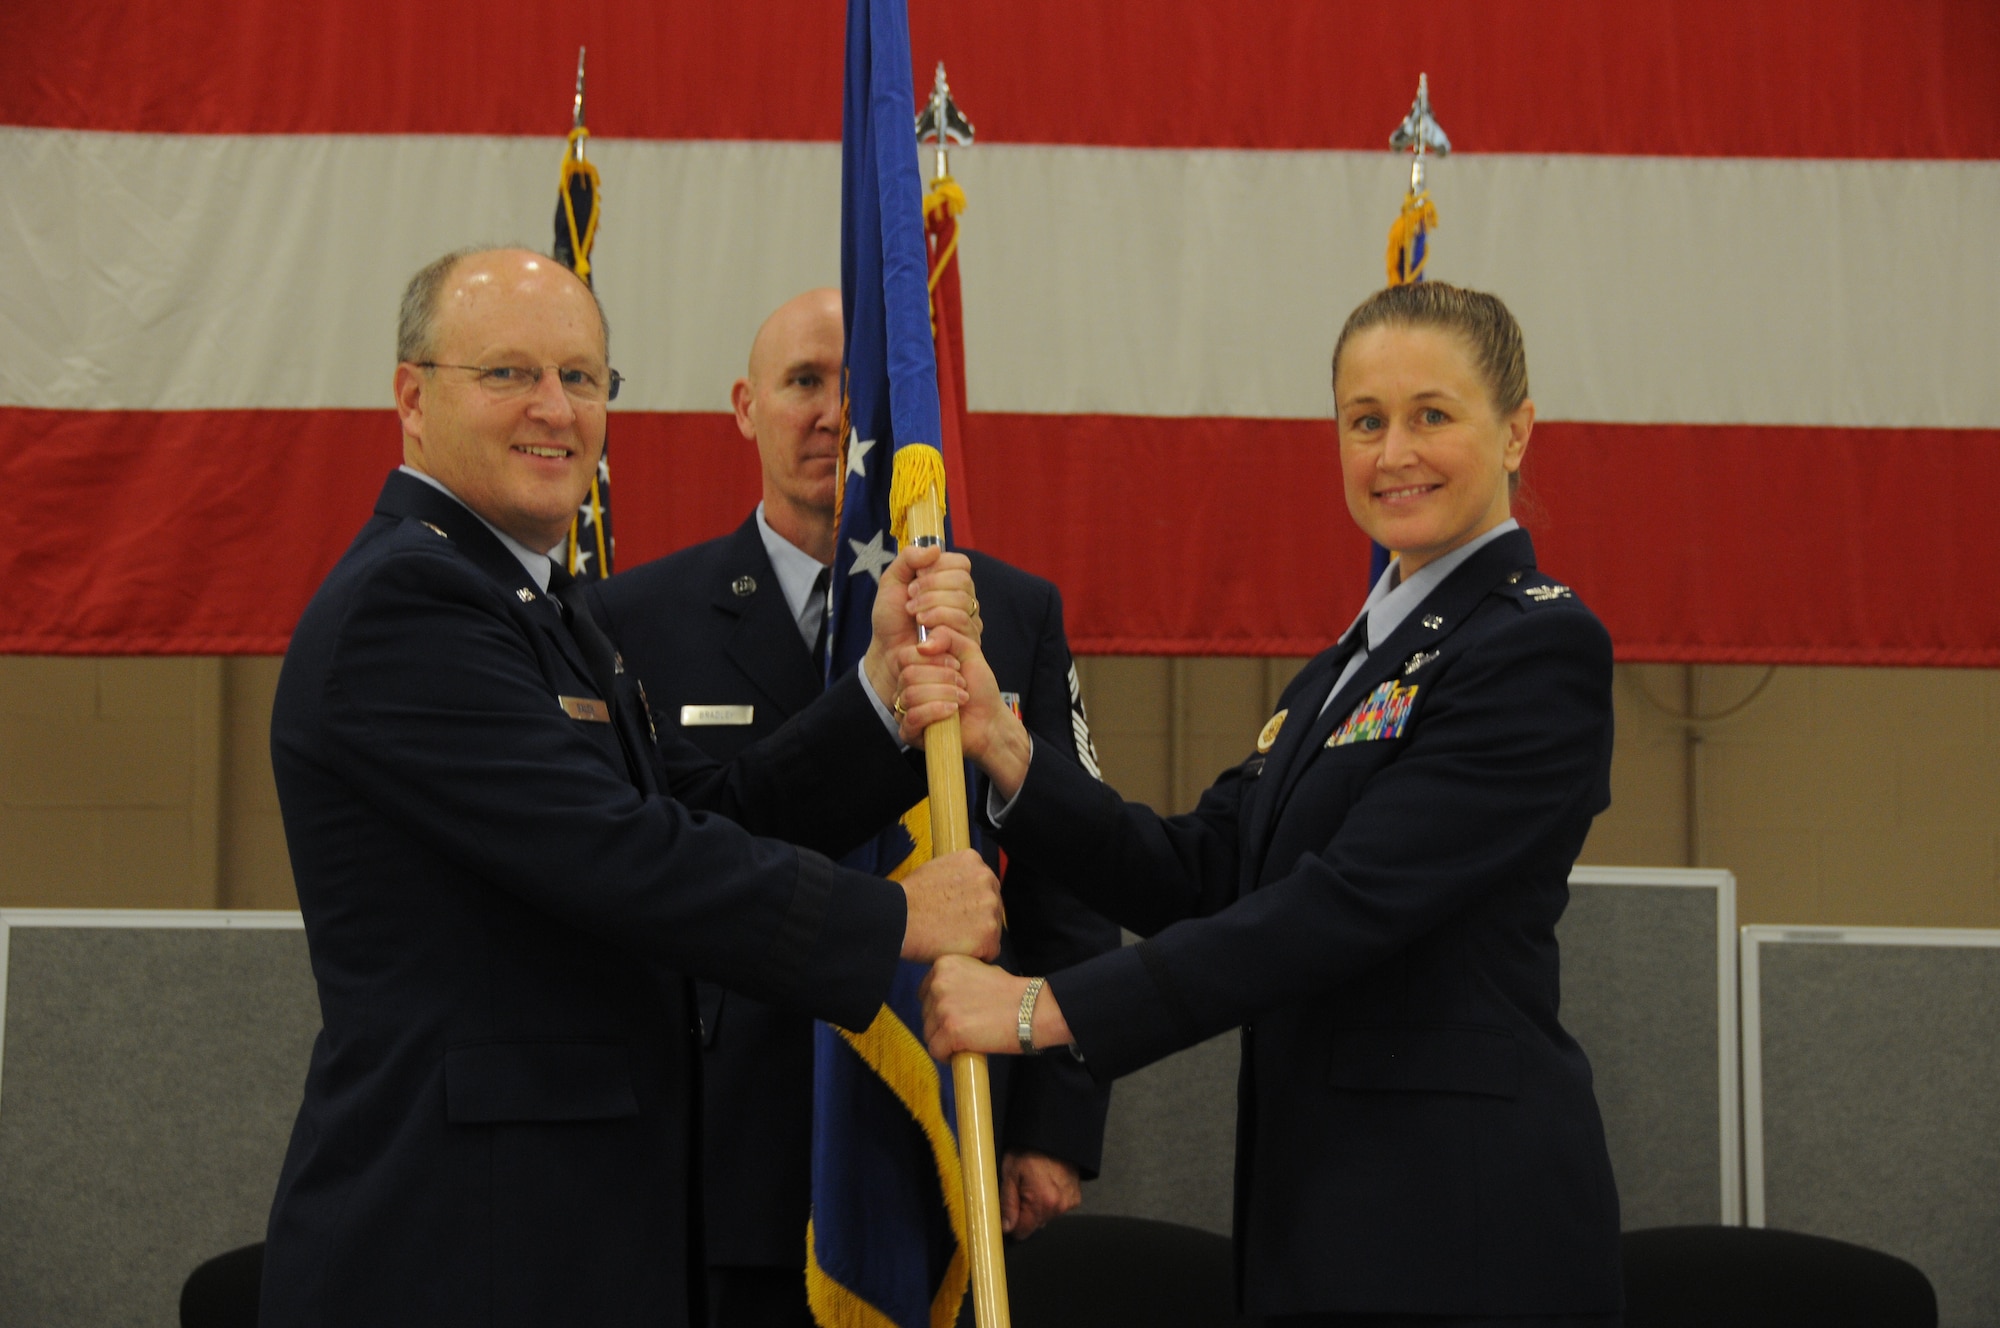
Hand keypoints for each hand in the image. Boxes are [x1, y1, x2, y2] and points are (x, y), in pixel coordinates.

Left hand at [862, 545, 974, 707]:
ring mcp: (969, 620)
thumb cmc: (891, 619)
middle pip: (962, 580)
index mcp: (949, 581)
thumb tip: (934, 549)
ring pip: (962, 600)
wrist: (887, 652)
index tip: (915, 579)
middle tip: (910, 600)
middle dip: (931, 588)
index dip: (938, 568)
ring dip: (932, 605)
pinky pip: (962, 622)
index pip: (960, 563)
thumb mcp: (891, 581)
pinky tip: (924, 630)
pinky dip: (938, 622)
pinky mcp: (968, 641)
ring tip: (914, 616)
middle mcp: (964, 598)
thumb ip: (908, 558)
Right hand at [899, 850, 1002, 962]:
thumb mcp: (935, 868)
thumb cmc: (908, 897)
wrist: (897, 918)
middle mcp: (987, 880)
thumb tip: (964, 887)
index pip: (984, 886)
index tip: (957, 912)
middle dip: (977, 918)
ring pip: (992, 928)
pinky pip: (989, 951)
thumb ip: (958, 875)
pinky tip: (955, 950)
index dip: (971, 903)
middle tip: (953, 928)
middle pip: (992, 906)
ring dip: (976, 937)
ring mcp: (991, 907)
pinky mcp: (989, 935)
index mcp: (974, 862)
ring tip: (950, 939)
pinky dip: (975, 955)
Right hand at [904, 626, 1031, 796]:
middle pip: (908, 675)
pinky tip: (952, 711)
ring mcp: (905, 711)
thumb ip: (948, 636)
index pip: (905, 656)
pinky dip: (936, 710)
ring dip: (944, 694)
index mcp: (916, 668)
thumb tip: (923, 645)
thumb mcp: (969, 652)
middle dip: (943, 678)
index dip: (933, 659)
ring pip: (911, 695)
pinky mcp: (909, 732)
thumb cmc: (979, 689)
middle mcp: (906, 688)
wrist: (990, 721)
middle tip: (962, 684)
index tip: (957, 665)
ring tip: (961, 699)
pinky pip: (912, 717)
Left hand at [919, 954, 1072, 1057]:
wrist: (1032, 1009)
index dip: (939, 1007)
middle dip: (940, 1024)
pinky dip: (947, 1056)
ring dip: (943, 1040)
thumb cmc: (1011, 993)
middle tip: (964, 1029)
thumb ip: (958, 980)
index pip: (926, 992)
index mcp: (944, 964)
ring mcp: (943, 1007)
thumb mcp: (980, 970)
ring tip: (965, 1041)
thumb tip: (943, 998)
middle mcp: (939, 983)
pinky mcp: (950, 1030)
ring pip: (929, 1033)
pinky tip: (962, 1053)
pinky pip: (936, 1050)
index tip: (955, 1015)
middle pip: (926, 1013)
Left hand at [1000, 1151, 1081, 1237]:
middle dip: (1025, 1213)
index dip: (1012, 1224)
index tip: (1008, 1211)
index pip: (1022, 1233)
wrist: (1053, 1136)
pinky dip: (1051, 1200)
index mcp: (1040, 1203)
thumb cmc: (1030, 1150)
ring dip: (1038, 1206)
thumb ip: (1007, 1204)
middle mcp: (1057, 1206)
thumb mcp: (1010, 1174)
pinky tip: (1046, 1184)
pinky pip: (1058, 1207)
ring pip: (1045, 1216)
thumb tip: (1006, 1227)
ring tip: (1035, 1184)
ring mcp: (1068, 1203)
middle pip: (1034, 1225)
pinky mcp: (1075, 1198)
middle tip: (1021, 1189)